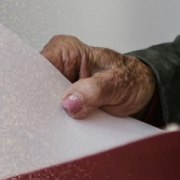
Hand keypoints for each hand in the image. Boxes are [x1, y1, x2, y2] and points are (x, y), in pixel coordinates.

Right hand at [41, 36, 156, 120]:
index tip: (41, 104)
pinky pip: (54, 113)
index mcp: (67, 50)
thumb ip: (94, 91)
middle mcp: (59, 65)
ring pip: (43, 103)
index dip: (35, 87)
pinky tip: (65, 129)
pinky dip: (60, 122)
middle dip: (42, 105)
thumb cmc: (133, 79)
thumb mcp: (118, 83)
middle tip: (54, 120)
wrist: (144, 91)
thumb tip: (70, 102)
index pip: (37, 67)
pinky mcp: (65, 100)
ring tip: (62, 125)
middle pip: (35, 87)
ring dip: (51, 116)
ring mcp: (60, 84)